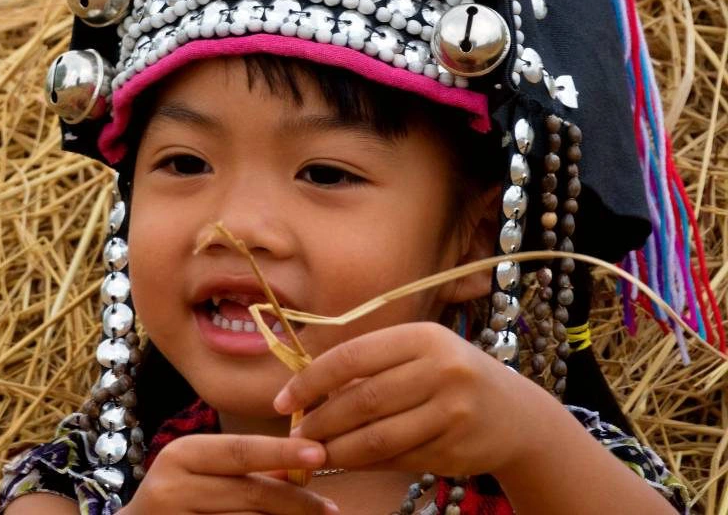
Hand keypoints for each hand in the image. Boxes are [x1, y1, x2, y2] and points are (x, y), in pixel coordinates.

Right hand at [121, 434, 340, 514]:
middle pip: (250, 493)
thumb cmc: (178, 495)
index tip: (320, 453)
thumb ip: (248, 468)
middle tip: (330, 508)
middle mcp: (171, 488)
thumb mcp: (204, 471)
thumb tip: (304, 465)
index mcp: (181, 454)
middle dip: (297, 502)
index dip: (283, 451)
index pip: (241, 450)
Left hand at [273, 322, 556, 477]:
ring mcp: (454, 411)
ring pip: (378, 437)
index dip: (312, 380)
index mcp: (424, 337)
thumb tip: (308, 390)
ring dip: (337, 449)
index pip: (353, 356)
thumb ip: (372, 365)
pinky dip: (365, 463)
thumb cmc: (453, 376)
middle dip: (320, 421)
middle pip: (363, 400)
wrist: (518, 415)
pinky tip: (347, 461)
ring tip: (313, 453)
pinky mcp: (458, 449)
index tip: (283, 399)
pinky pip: (398, 460)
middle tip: (296, 434)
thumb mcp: (421, 354)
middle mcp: (443, 369)